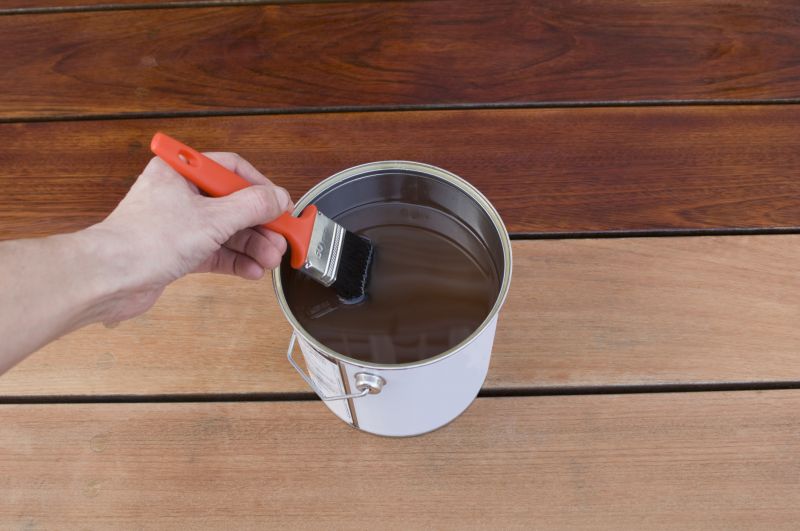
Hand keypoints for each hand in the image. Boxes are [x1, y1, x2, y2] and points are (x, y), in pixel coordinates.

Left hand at [90, 152, 290, 323]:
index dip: (260, 188)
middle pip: (232, 204)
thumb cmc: (145, 240)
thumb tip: (278, 198)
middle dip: (260, 225)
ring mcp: (177, 225)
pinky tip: (251, 270)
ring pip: (225, 231)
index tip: (281, 206)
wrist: (110, 278)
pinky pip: (214, 252)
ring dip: (251, 246)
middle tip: (280, 239)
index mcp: (181, 172)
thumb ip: (251, 206)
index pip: (232, 169)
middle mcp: (178, 195)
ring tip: (269, 260)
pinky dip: (234, 261)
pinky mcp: (176, 252)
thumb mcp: (212, 218)